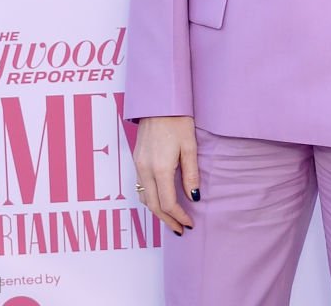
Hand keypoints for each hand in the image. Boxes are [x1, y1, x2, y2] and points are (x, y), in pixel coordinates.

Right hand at [133, 116, 200, 234]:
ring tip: (171, 219)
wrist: (158, 101)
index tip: (189, 224)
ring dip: (157, 211)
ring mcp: (138, 164)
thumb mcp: (190, 146)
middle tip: (180, 229)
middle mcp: (145, 169)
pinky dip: (150, 199)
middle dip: (167, 220)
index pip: (167, 203)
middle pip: (153, 205)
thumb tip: (194, 198)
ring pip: (144, 198)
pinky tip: (160, 200)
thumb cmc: (178, 120)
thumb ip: (191, 174)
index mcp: (160, 168)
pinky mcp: (136, 159)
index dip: (179, 217)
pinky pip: (140, 186)